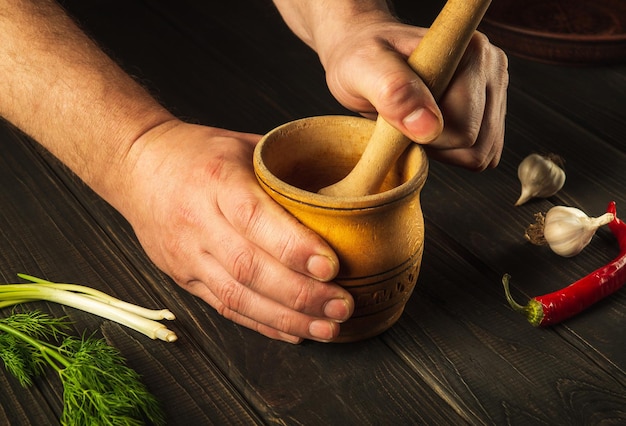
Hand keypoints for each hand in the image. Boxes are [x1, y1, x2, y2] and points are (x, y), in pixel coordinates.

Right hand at [120, 121, 353, 342]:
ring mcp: (187, 254)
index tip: (331, 266)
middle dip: (301, 294)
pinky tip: (294, 332)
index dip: (294, 247)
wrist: (137, 166)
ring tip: (327, 327)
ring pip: (238, 296)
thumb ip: (284, 170)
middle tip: (342, 305)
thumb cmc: (196, 152)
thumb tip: (336, 194)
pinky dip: (262, 324)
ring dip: (286, 318)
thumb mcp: (242, 145)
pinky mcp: (183, 276)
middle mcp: (199, 221)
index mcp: (217, 180)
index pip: (255, 219)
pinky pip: (225, 307)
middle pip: (249, 267)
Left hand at [318, 15, 507, 169]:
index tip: (401, 112)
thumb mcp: (363, 70)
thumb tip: (430, 127)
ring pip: (483, 152)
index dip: (428, 135)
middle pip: (477, 143)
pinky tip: (431, 130)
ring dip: (446, 150)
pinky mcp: (491, 107)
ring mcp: (494, 86)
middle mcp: (491, 66)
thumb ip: (394, 92)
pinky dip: (454, 152)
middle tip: (404, 118)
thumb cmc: (360, 59)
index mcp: (470, 52)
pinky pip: (484, 153)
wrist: (362, 55)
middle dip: (436, 144)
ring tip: (415, 121)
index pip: (465, 128)